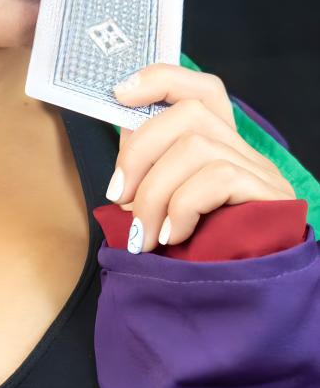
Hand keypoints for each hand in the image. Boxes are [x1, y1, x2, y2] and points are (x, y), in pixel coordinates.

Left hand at [106, 64, 295, 253]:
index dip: (159, 80)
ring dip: (155, 191)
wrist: (244, 308)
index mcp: (218, 148)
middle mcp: (244, 152)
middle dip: (139, 151)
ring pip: (196, 146)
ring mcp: (260, 173)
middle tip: (117, 196)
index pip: (200, 89)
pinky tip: (173, 237)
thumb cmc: (199, 260)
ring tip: (145, 234)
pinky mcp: (269, 197)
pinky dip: (183, 207)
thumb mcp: (166, 214)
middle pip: (189, 113)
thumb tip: (119, 168)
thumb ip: (149, 182)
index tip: (118, 93)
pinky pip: (216, 178)